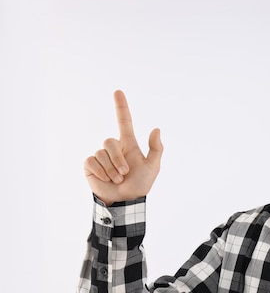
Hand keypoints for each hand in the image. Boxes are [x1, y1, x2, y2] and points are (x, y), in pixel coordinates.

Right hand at [84, 90, 162, 205]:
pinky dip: (100, 172)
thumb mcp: (153, 167)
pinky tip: (105, 180)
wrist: (125, 201)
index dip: (121, 106)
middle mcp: (114, 147)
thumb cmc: (140, 184)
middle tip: (125, 174)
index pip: (124, 121)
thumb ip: (156, 149)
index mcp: (129, 144)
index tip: (118, 91)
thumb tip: (156, 129)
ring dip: (111, 170)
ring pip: (101, 153)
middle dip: (118, 160)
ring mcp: (101, 156)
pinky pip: (91, 161)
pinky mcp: (90, 165)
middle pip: (110, 142)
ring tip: (117, 180)